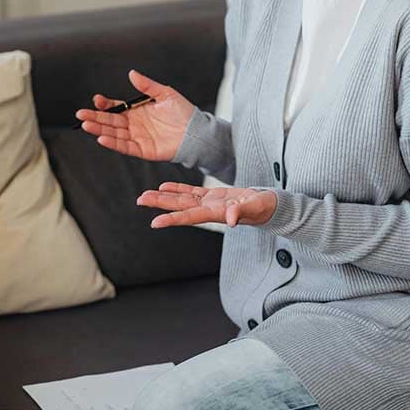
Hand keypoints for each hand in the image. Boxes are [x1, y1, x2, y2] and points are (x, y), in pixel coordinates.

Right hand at [74, 70, 195, 161]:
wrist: (197, 132)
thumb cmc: (184, 113)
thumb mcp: (165, 94)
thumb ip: (147, 86)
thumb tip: (131, 74)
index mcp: (138, 111)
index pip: (116, 108)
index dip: (105, 105)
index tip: (97, 100)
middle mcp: (134, 125)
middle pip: (110, 121)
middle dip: (95, 118)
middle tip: (81, 114)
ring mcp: (137, 138)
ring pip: (114, 134)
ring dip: (99, 130)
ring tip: (86, 125)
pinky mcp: (143, 150)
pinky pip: (125, 147)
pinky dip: (113, 143)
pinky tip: (102, 138)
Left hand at [136, 182, 277, 228]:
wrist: (270, 206)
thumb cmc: (264, 208)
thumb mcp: (254, 208)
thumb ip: (242, 212)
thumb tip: (231, 219)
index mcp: (215, 213)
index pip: (189, 217)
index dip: (172, 219)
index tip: (154, 223)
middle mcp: (207, 209)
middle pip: (179, 207)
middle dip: (159, 204)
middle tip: (140, 200)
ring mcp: (209, 203)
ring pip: (181, 199)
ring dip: (163, 197)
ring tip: (145, 195)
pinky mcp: (212, 196)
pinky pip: (191, 192)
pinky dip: (177, 189)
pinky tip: (164, 186)